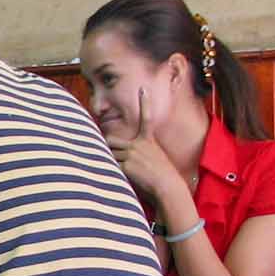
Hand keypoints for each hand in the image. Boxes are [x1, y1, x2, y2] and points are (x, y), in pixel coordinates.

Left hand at [106, 87, 185, 201]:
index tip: (143, 88)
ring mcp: (132, 154)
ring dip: (110, 163)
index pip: (147, 118)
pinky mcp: (127, 165)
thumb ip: (140, 152)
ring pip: (109, 155)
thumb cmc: (162, 176)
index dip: (145, 103)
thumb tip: (123, 153)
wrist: (167, 186)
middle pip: (111, 139)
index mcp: (148, 141)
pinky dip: (112, 173)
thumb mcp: (154, 158)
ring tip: (121, 172)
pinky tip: (123, 179)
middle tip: (108, 155)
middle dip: (106, 147)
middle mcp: (139, 144)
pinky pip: (112, 167)